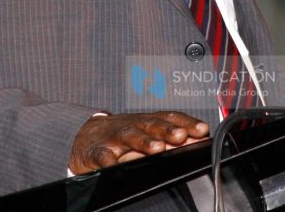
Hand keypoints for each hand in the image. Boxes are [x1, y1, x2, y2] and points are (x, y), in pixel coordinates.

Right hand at [68, 111, 209, 173]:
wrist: (82, 136)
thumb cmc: (120, 137)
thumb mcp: (144, 135)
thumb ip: (170, 139)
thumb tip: (198, 141)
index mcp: (146, 122)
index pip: (169, 118)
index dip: (186, 122)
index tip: (202, 130)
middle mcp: (132, 126)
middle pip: (151, 125)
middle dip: (167, 130)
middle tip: (181, 136)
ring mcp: (113, 138)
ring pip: (129, 136)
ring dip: (143, 141)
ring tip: (157, 149)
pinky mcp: (96, 152)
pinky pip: (102, 155)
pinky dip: (108, 161)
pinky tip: (115, 166)